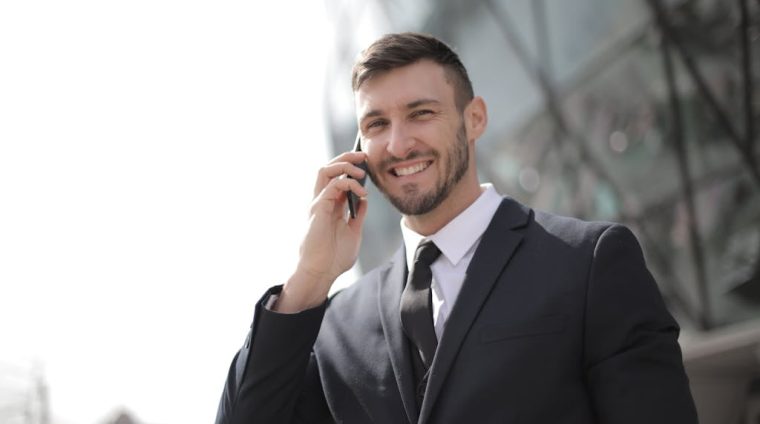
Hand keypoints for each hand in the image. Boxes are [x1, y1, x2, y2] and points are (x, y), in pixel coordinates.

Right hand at [275, 151, 368, 312]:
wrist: (322, 272)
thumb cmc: (334, 257)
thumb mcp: (353, 231)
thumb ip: (358, 215)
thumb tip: (364, 199)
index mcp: (330, 206)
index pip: (337, 177)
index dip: (350, 168)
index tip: (366, 164)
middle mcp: (322, 201)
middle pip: (328, 168)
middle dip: (346, 157)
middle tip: (363, 156)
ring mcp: (318, 203)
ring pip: (325, 170)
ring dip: (344, 165)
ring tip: (361, 170)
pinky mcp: (318, 208)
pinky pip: (333, 185)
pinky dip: (348, 184)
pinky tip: (361, 193)